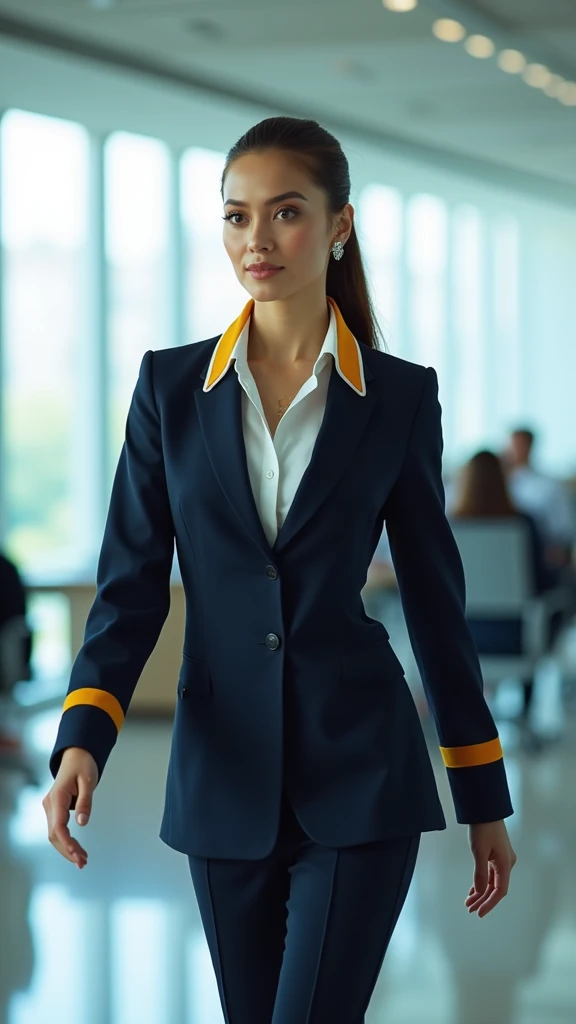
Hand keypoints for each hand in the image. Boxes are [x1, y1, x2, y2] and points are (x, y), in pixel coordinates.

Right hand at [42, 747, 98, 868]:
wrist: (77, 755)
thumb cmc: (83, 765)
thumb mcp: (88, 781)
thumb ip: (85, 801)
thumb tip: (82, 822)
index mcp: (57, 797)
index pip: (58, 826)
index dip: (67, 843)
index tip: (77, 854)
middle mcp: (50, 804)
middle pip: (54, 835)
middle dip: (68, 850)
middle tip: (83, 862)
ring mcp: (50, 807)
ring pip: (55, 834)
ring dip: (67, 848)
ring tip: (83, 860)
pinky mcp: (54, 809)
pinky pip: (58, 829)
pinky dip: (67, 841)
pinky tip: (77, 849)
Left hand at [465, 819, 516, 917]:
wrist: (485, 809)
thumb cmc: (483, 828)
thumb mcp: (479, 851)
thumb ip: (480, 873)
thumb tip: (480, 891)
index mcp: (506, 863)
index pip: (499, 891)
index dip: (490, 903)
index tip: (479, 912)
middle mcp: (506, 863)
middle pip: (495, 887)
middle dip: (482, 899)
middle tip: (470, 909)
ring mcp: (501, 859)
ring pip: (491, 881)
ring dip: (480, 892)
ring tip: (468, 903)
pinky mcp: (495, 855)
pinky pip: (489, 873)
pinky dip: (481, 882)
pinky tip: (473, 891)